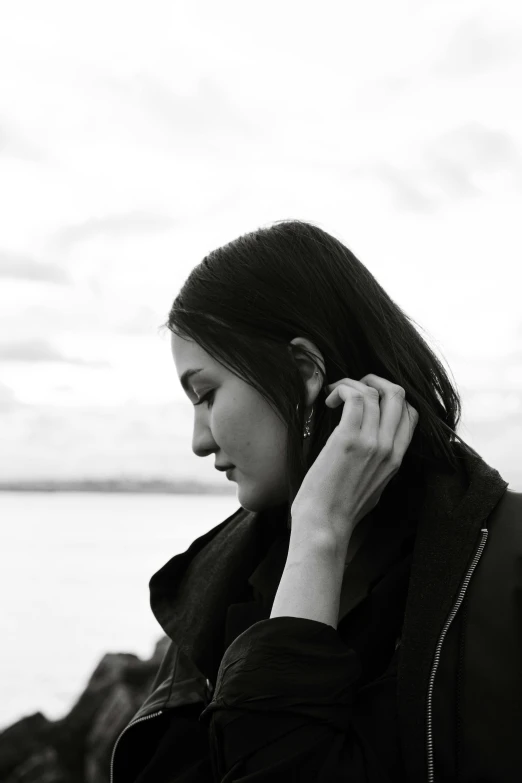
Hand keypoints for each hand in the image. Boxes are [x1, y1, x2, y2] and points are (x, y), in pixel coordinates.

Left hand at [290, 374, 418, 553]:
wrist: (324, 526)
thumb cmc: (339, 510)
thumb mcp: (373, 488)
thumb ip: (378, 467)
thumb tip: (370, 453)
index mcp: (396, 459)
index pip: (410, 414)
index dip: (390, 398)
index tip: (367, 401)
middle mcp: (389, 448)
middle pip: (398, 395)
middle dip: (374, 381)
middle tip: (351, 387)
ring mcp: (371, 443)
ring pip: (374, 391)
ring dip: (350, 384)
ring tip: (333, 395)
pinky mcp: (348, 440)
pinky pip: (354, 397)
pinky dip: (340, 389)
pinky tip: (327, 401)